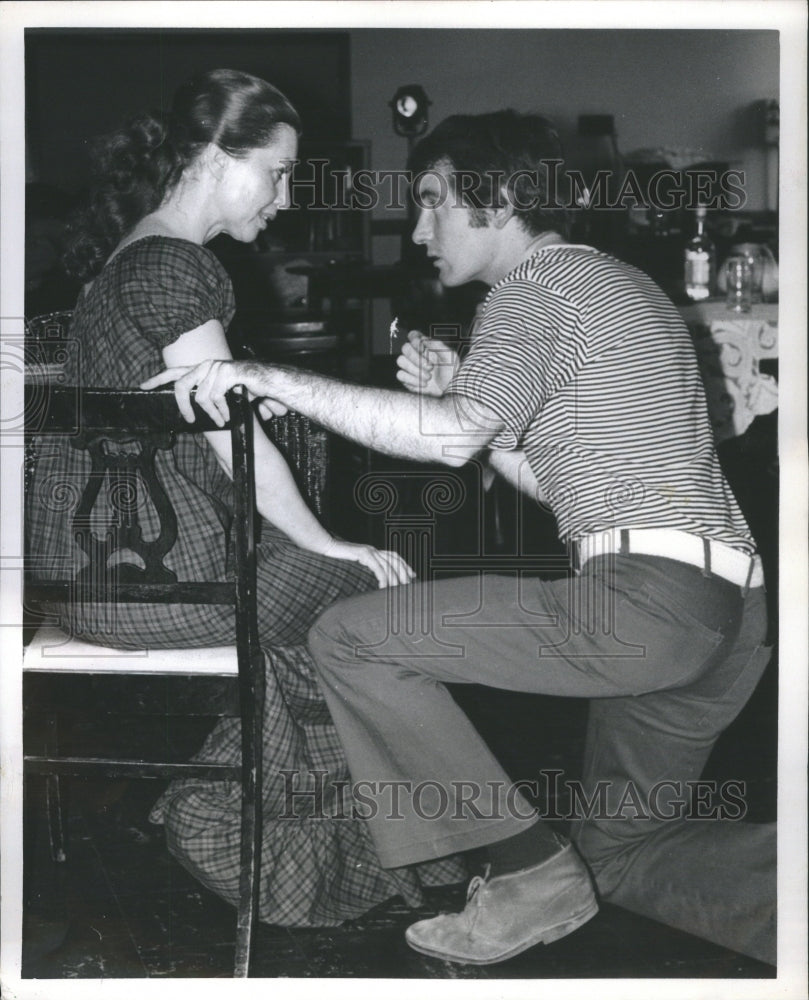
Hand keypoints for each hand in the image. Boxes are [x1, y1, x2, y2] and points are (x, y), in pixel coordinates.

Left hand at [140, 359, 286, 422]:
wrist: (271, 382)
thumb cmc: (249, 389)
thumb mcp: (224, 394)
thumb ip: (208, 397)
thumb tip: (193, 410)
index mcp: (203, 369)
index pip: (175, 371)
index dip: (158, 379)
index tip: (143, 386)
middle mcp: (207, 365)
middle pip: (180, 385)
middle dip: (183, 405)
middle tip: (190, 420)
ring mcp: (216, 367)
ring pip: (200, 397)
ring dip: (212, 414)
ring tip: (221, 421)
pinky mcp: (227, 373)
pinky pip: (214, 397)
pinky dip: (221, 411)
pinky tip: (228, 416)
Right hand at [319, 538, 415, 588]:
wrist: (325, 548)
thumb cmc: (336, 559)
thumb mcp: (354, 566)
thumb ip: (364, 570)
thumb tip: (373, 583)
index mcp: (373, 551)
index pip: (394, 557)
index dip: (405, 565)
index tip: (413, 576)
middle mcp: (373, 549)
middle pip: (395, 560)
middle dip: (404, 572)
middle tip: (409, 586)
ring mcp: (368, 550)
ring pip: (388, 564)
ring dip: (394, 578)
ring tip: (398, 590)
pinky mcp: (362, 553)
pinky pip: (377, 566)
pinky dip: (382, 576)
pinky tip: (383, 586)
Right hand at [396, 330, 459, 397]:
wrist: (450, 391)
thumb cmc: (452, 372)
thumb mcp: (450, 357)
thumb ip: (438, 345)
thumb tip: (424, 339)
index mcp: (426, 346)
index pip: (413, 335)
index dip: (415, 340)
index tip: (424, 349)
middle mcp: (415, 354)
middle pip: (405, 347)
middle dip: (417, 358)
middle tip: (430, 367)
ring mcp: (409, 366)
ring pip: (401, 360)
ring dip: (415, 370)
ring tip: (429, 377)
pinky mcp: (406, 379)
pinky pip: (400, 375)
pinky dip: (413, 380)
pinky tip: (424, 384)